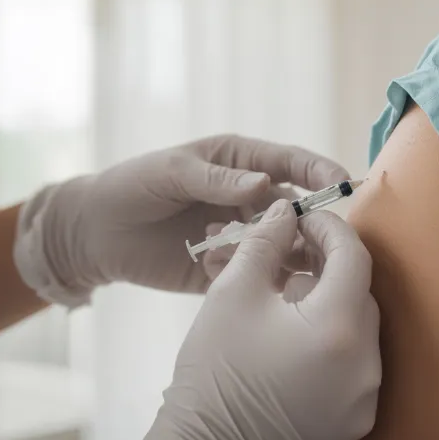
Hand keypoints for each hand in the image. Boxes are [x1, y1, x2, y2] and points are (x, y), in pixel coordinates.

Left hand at [12, 135, 347, 306]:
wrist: (95, 234)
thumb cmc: (131, 187)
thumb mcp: (170, 173)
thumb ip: (216, 178)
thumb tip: (265, 183)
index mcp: (240, 163)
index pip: (291, 163)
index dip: (319, 171)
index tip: (343, 184)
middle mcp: (249, 199)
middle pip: (295, 209)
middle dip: (306, 223)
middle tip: (310, 239)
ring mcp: (241, 236)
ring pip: (280, 246)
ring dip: (275, 253)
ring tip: (247, 257)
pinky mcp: (228, 270)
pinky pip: (254, 274)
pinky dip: (246, 275)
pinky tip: (212, 271)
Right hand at [125, 201, 380, 439]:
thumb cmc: (216, 369)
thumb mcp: (234, 292)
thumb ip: (266, 241)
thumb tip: (286, 211)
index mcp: (339, 327)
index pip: (353, 255)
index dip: (328, 228)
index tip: (302, 219)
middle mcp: (366, 363)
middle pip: (358, 291)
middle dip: (327, 266)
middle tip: (290, 255)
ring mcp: (366, 396)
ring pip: (357, 327)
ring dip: (330, 304)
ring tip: (285, 298)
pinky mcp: (357, 420)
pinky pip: (354, 364)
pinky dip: (333, 343)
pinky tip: (296, 340)